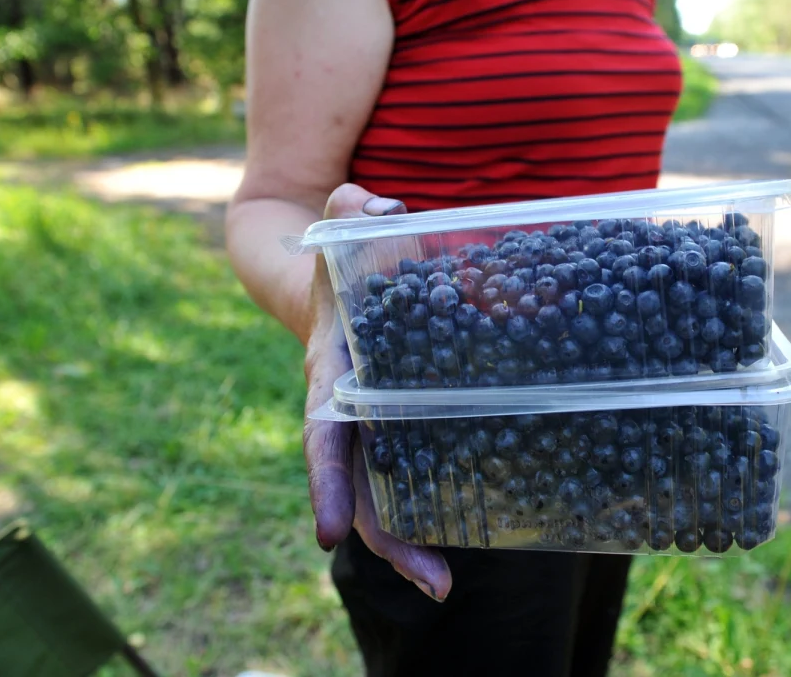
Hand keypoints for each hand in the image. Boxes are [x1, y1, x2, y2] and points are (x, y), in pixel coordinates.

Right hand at [302, 183, 451, 601]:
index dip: (328, 484)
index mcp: (330, 373)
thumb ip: (351, 211)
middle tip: (435, 585)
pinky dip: (434, 507)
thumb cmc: (340, 260)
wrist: (334, 282)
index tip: (329, 535)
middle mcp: (348, 412)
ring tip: (445, 586)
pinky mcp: (404, 426)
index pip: (323, 436)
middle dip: (387, 541)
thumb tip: (377, 204)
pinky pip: (416, 472)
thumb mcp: (341, 231)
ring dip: (412, 542)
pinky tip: (468, 537)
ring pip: (385, 496)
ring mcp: (375, 427)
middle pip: (359, 490)